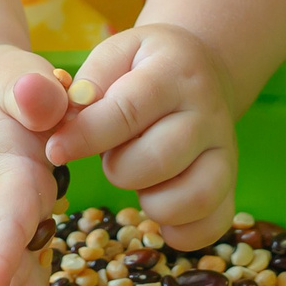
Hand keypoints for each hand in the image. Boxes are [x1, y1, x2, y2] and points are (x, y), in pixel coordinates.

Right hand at [0, 44, 70, 285]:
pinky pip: (31, 278)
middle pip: (4, 269)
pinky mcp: (25, 228)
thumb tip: (42, 93)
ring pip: (17, 285)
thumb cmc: (3, 83)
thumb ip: (29, 88)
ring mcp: (12, 223)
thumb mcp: (16, 76)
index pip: (4, 219)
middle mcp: (4, 207)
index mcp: (8, 173)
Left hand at [46, 26, 238, 250]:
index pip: (128, 111)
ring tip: (138, 178)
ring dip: (151, 201)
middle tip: (111, 155)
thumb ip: (85, 84)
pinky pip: (213, 223)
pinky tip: (158, 210)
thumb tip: (61, 122)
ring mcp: (225, 150)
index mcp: (174, 72)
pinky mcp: (230, 182)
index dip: (86, 136)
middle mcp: (208, 111)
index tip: (55, 149)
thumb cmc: (142, 66)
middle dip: (118, 167)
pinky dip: (181, 231)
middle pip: (159, 159)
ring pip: (192, 197)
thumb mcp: (114, 54)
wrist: (199, 67)